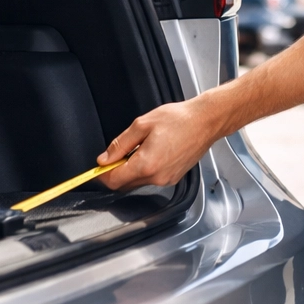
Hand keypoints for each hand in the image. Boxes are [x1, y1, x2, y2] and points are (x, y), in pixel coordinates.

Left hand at [96, 97, 222, 189]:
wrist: (205, 121)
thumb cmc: (179, 119)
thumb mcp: (142, 125)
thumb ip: (120, 144)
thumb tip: (104, 159)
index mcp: (146, 164)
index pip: (114, 181)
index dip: (102, 175)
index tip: (98, 167)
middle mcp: (156, 177)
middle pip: (125, 184)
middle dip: (117, 172)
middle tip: (118, 153)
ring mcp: (166, 180)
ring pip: (138, 182)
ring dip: (131, 170)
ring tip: (140, 148)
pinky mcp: (173, 178)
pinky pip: (152, 179)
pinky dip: (145, 169)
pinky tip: (153, 151)